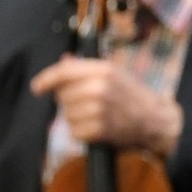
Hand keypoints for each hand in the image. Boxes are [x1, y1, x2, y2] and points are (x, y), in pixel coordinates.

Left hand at [32, 55, 184, 157]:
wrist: (154, 118)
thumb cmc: (130, 94)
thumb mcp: (113, 73)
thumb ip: (85, 68)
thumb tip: (62, 60)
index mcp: (103, 69)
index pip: (64, 72)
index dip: (46, 80)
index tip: (36, 88)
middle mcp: (100, 87)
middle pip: (62, 96)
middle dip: (69, 100)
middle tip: (89, 102)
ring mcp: (99, 109)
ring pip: (66, 114)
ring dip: (76, 117)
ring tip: (97, 114)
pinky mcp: (99, 130)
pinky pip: (74, 131)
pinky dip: (81, 132)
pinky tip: (97, 126)